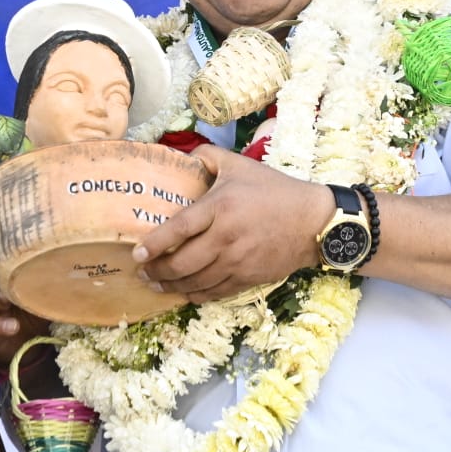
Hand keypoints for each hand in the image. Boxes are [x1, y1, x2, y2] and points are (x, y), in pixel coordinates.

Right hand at [0, 258, 53, 374]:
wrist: (30, 346)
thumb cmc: (35, 314)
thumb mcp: (42, 298)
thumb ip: (48, 285)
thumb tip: (71, 271)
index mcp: (5, 279)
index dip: (1, 259)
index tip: (10, 256)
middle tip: (9, 276)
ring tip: (6, 300)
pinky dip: (1, 325)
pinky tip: (13, 326)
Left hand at [133, 143, 327, 301]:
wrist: (313, 222)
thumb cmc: (274, 191)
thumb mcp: (240, 165)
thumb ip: (208, 156)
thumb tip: (183, 156)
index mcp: (221, 208)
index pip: (179, 229)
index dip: (155, 244)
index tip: (137, 253)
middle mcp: (225, 238)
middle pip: (182, 263)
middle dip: (157, 271)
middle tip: (142, 271)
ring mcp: (237, 262)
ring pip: (196, 282)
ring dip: (171, 286)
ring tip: (155, 284)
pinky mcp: (247, 278)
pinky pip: (215, 292)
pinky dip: (195, 295)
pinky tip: (183, 292)